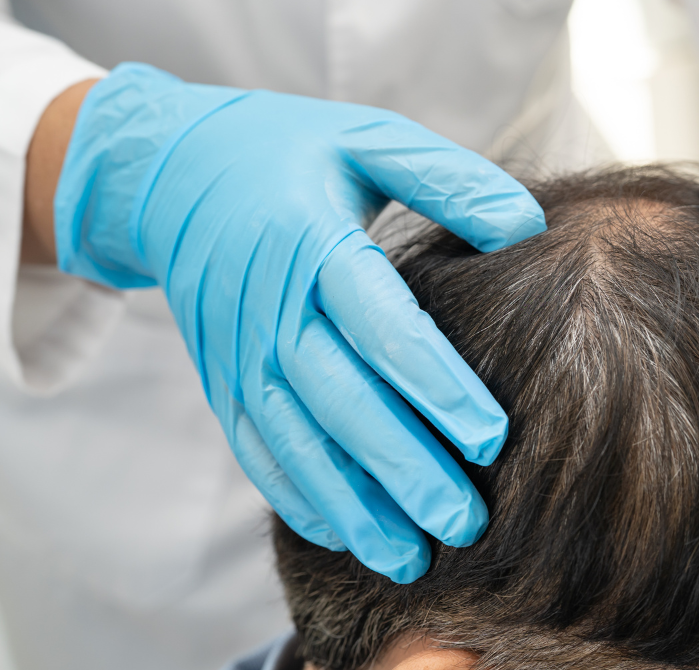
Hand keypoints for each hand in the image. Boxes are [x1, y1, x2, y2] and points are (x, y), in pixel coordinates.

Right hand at [52, 63, 545, 580]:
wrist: (169, 174)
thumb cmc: (291, 153)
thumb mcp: (369, 139)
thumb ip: (450, 180)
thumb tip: (530, 229)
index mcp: (313, 243)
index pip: (380, 325)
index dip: (435, 385)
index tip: (493, 439)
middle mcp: (270, 308)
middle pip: (339, 401)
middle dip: (402, 469)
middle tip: (465, 524)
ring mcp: (237, 352)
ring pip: (296, 442)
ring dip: (351, 505)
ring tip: (410, 559)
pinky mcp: (222, 381)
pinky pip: (257, 450)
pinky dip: (297, 497)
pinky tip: (344, 535)